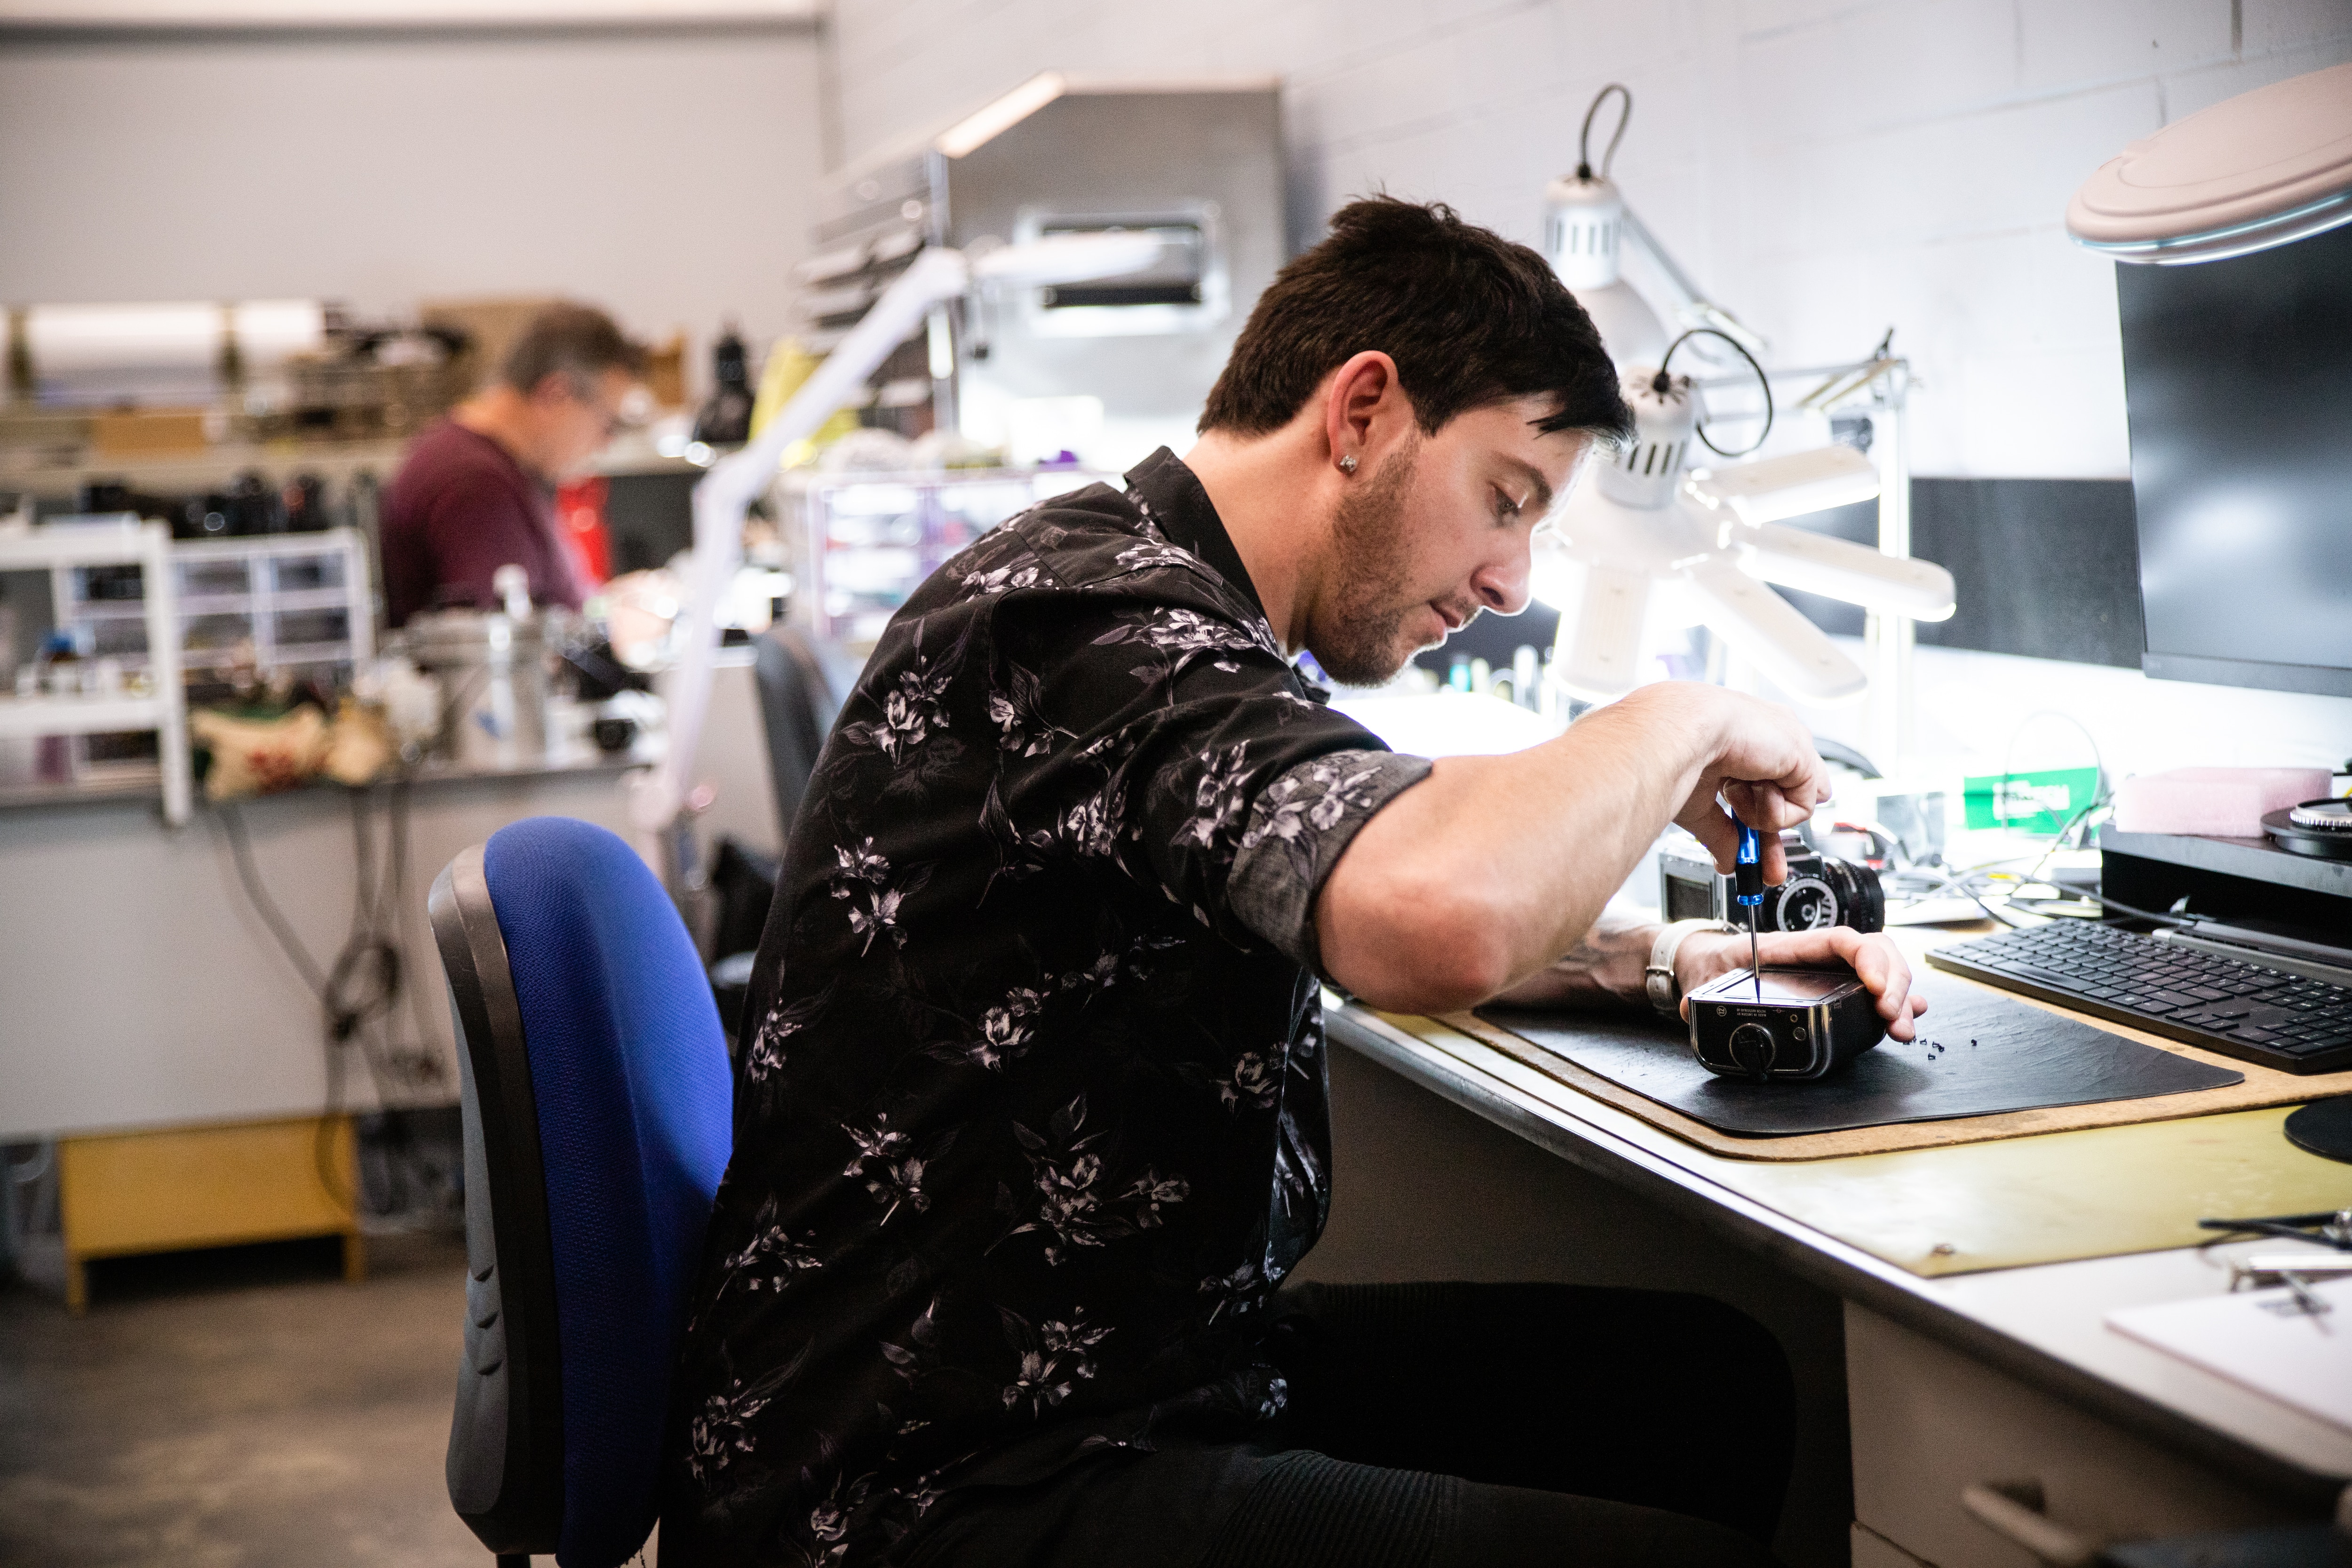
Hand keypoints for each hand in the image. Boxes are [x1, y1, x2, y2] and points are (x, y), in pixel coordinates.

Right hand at [1624, 683, 1831, 885]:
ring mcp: (1787, 745)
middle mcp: (1767, 739)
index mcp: (1741, 740)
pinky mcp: (1803, 756)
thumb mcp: (1699, 804)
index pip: (1762, 786)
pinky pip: (1803, 808)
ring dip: (1760, 812)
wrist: (1679, 730)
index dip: (1758, 821)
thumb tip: (1728, 862)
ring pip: (1793, 804)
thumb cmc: (1672, 749)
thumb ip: (1723, 832)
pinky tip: (1751, 788)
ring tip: (1733, 791)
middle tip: (1765, 868)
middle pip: (1786, 797)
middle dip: (1772, 836)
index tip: (1751, 854)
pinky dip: (1773, 811)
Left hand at [1676, 927, 1928, 1041]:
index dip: (1866, 958)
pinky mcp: (1837, 990)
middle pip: (1873, 954)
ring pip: (1882, 971)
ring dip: (1900, 996)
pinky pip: (1875, 989)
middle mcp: (1819, 956)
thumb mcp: (1705, 977)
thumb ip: (1699, 991)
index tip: (1874, 987)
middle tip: (1891, 1016)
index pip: (1840, 940)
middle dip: (1892, 983)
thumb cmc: (1714, 962)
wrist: (1709, 964)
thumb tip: (1690, 1006)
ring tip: (1902, 1026)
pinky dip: (1896, 1000)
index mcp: (1792, 947)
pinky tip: (1906, 1016)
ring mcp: (1832, 972)